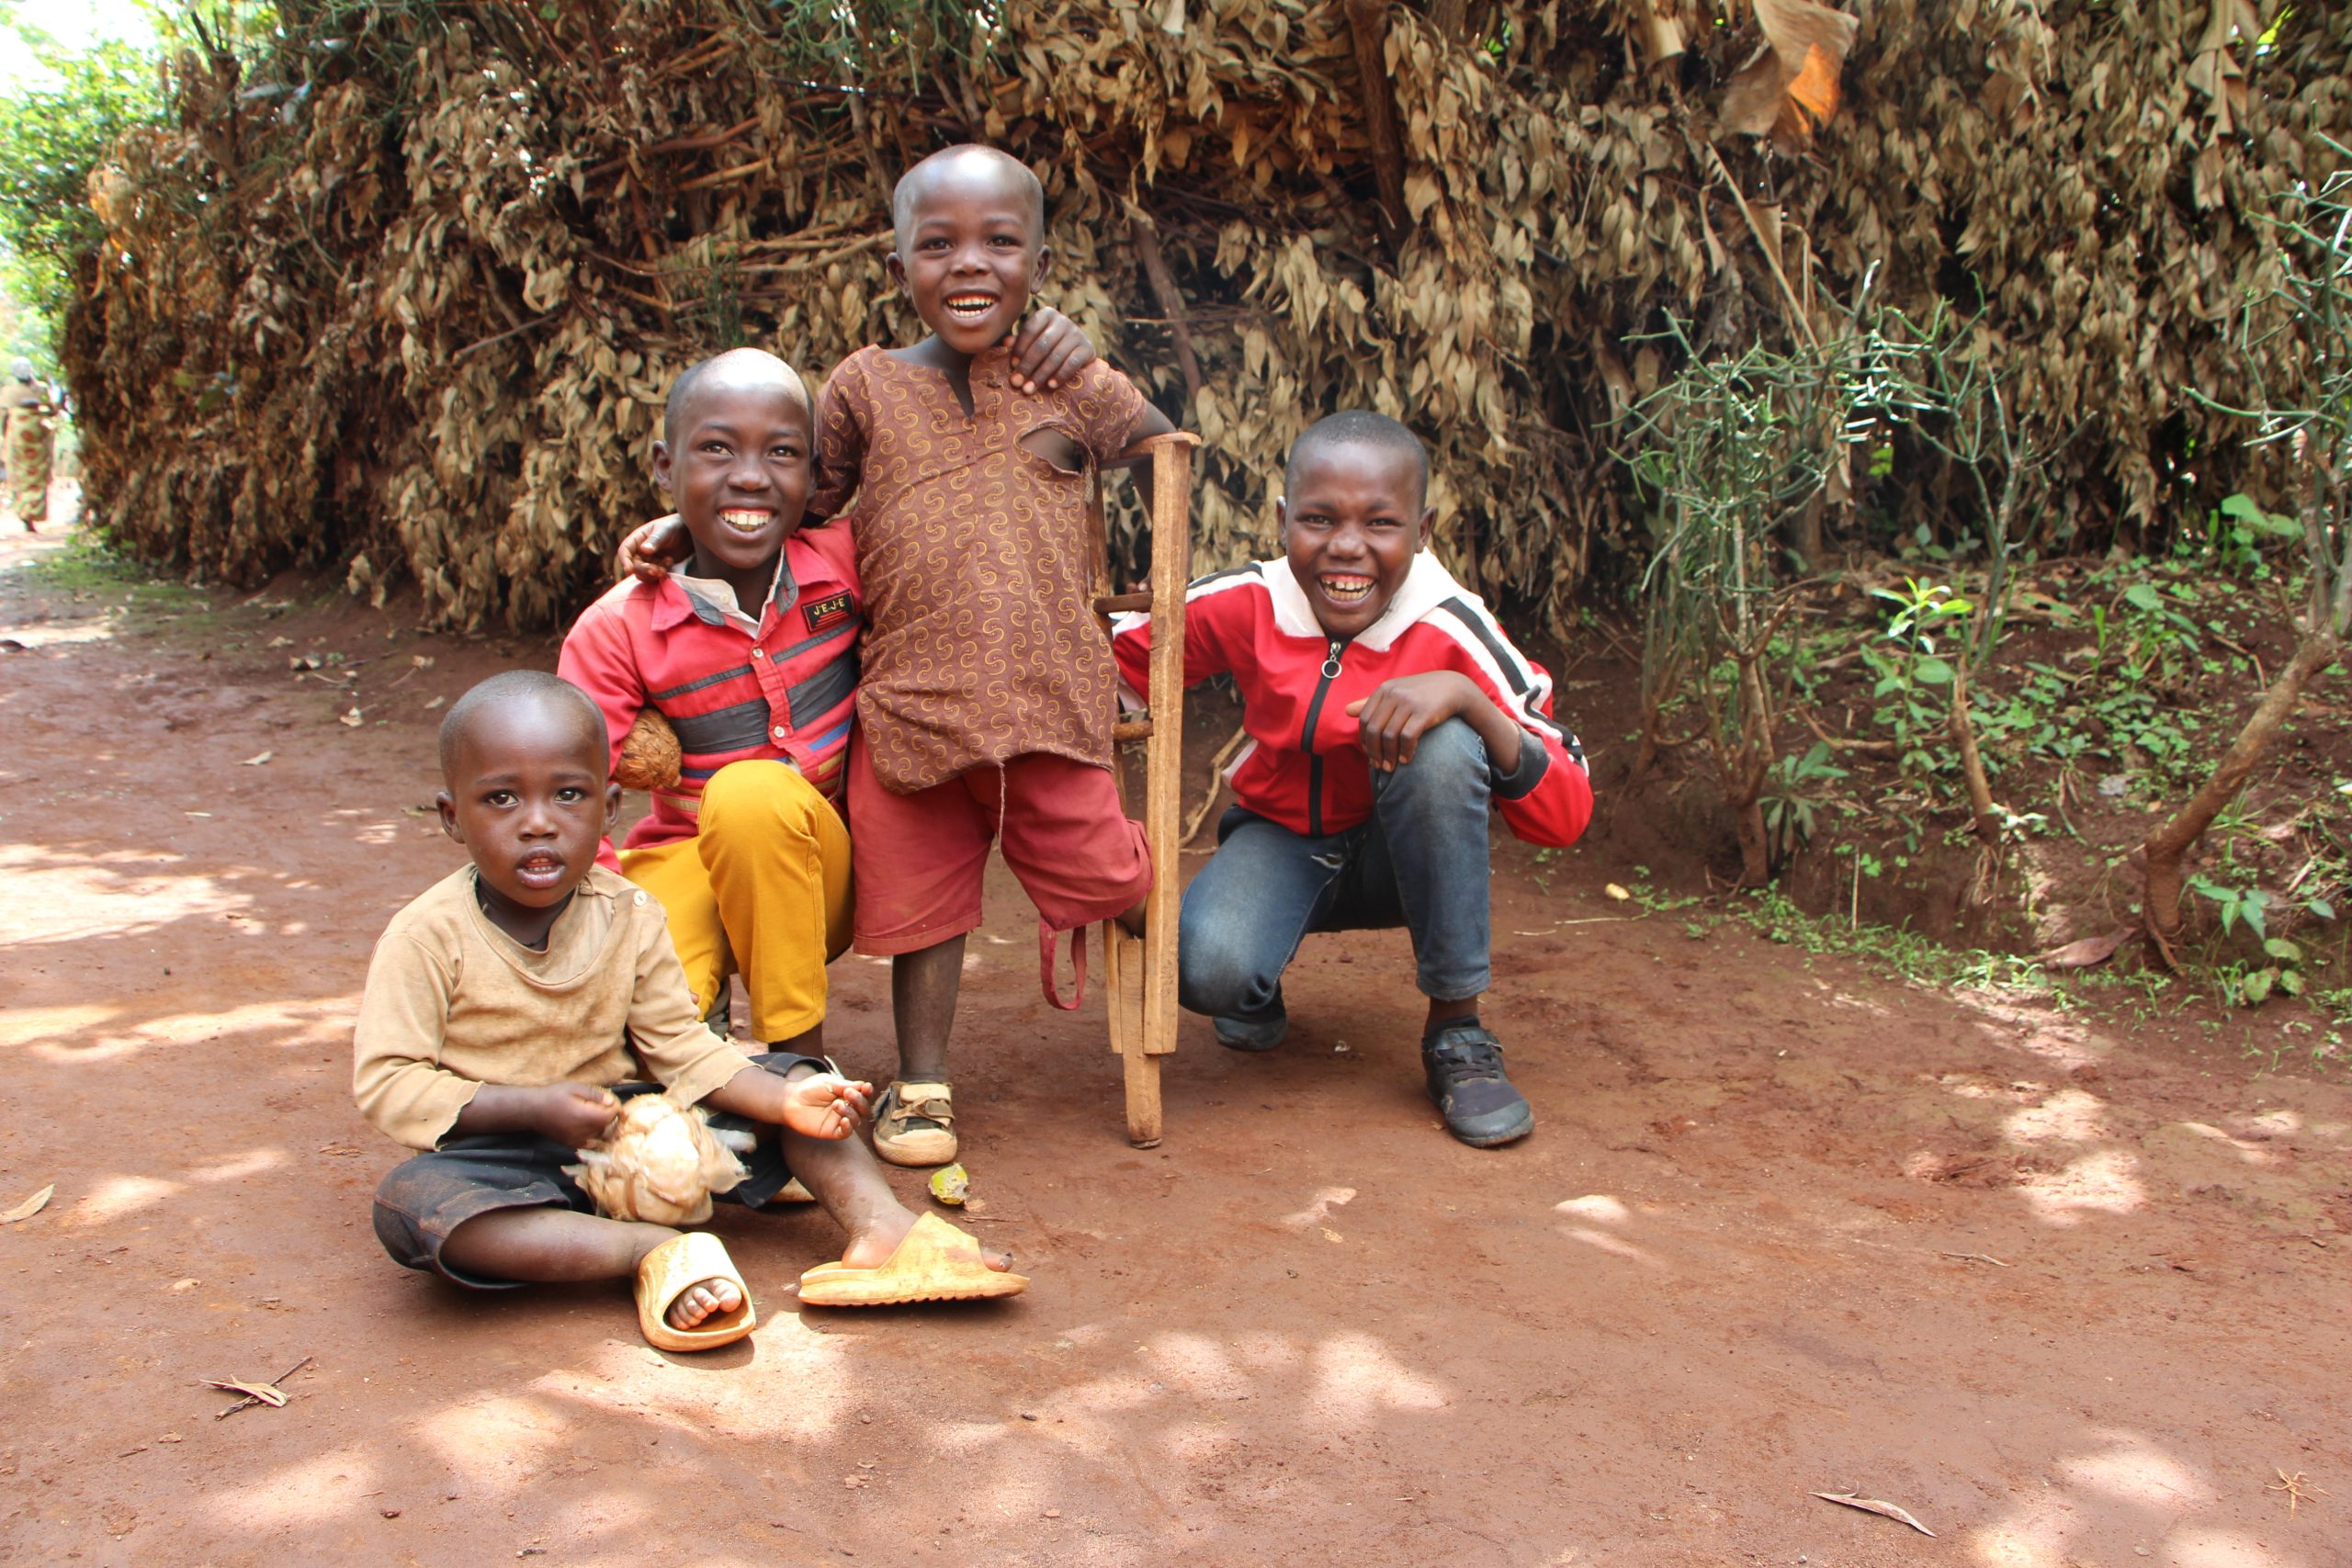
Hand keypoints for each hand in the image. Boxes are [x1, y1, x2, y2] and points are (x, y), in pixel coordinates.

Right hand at [537, 1082, 621, 1146]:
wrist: (531, 1110)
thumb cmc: (552, 1095)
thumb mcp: (574, 1088)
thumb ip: (594, 1095)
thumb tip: (611, 1101)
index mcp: (583, 1116)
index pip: (609, 1117)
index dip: (615, 1110)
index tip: (615, 1103)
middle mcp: (580, 1131)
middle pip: (606, 1128)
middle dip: (611, 1119)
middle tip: (609, 1108)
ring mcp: (575, 1140)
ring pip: (599, 1137)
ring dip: (603, 1128)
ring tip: (600, 1116)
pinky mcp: (569, 1144)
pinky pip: (588, 1143)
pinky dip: (594, 1136)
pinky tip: (590, 1126)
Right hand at [615, 513, 690, 583]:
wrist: (689, 533)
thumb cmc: (674, 526)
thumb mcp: (665, 530)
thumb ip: (655, 540)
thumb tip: (644, 550)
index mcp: (637, 539)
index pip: (625, 551)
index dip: (624, 561)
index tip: (629, 570)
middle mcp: (639, 551)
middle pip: (634, 565)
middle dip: (644, 570)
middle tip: (657, 570)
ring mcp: (648, 560)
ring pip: (643, 573)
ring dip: (652, 574)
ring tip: (665, 568)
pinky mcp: (658, 567)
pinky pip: (654, 576)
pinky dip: (660, 574)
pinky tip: (670, 563)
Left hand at [776, 1071, 873, 1140]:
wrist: (791, 1101)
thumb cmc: (809, 1089)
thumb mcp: (828, 1082)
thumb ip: (845, 1085)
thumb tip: (864, 1085)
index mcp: (847, 1096)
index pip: (864, 1096)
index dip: (867, 1092)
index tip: (866, 1087)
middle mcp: (847, 1109)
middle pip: (863, 1109)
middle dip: (859, 1101)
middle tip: (848, 1094)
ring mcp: (839, 1121)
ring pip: (856, 1120)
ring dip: (851, 1112)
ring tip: (836, 1104)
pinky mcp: (831, 1132)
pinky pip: (846, 1133)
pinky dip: (848, 1127)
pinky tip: (844, 1120)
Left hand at [1003, 307, 1098, 393]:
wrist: (1080, 351)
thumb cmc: (1050, 345)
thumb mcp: (1034, 340)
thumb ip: (1020, 342)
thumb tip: (1004, 343)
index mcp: (1046, 314)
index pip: (1030, 330)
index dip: (1020, 348)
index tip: (1012, 366)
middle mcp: (1063, 320)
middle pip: (1041, 345)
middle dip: (1027, 366)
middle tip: (1017, 382)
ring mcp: (1077, 334)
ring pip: (1055, 356)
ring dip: (1040, 375)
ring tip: (1029, 389)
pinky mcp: (1087, 348)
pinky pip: (1072, 363)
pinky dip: (1060, 375)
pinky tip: (1050, 385)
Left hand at [1344, 672, 1480, 771]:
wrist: (1452, 687)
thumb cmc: (1420, 693)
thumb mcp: (1395, 693)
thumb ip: (1371, 702)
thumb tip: (1346, 711)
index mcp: (1383, 690)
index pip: (1365, 720)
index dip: (1365, 740)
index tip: (1370, 754)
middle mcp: (1394, 694)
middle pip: (1375, 729)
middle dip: (1374, 752)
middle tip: (1379, 766)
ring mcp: (1408, 702)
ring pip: (1389, 736)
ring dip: (1389, 756)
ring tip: (1391, 767)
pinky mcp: (1423, 712)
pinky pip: (1408, 737)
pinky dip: (1405, 752)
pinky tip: (1406, 760)